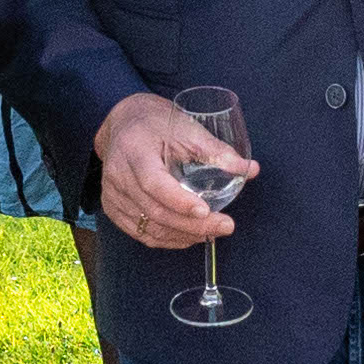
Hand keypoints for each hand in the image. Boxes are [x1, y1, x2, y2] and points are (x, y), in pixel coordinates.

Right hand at [96, 91, 256, 251]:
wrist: (124, 124)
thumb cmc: (156, 124)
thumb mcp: (186, 128)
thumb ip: (216, 151)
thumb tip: (250, 170)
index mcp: (134, 151)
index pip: (154, 183)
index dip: (179, 201)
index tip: (206, 211)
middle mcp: (119, 177)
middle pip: (155, 210)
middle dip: (193, 225)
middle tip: (225, 226)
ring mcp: (113, 196)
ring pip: (149, 227)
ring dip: (183, 235)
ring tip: (213, 232)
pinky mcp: (113, 209)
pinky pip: (142, 233)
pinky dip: (167, 239)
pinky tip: (189, 236)